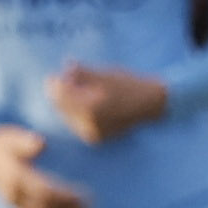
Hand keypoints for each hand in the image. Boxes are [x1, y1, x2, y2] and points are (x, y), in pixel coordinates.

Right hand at [0, 125, 90, 207]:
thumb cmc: (7, 145)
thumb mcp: (13, 138)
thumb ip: (25, 141)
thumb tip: (40, 143)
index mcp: (15, 178)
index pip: (43, 191)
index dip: (63, 195)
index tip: (82, 194)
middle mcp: (14, 195)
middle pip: (45, 207)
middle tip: (89, 205)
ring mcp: (16, 205)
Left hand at [47, 61, 169, 145]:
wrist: (153, 105)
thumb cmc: (130, 86)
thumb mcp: (105, 74)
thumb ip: (82, 73)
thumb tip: (64, 70)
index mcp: (90, 107)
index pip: (61, 95)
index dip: (55, 84)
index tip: (53, 76)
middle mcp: (89, 124)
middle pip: (62, 108)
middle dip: (60, 95)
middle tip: (59, 81)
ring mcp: (92, 133)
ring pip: (69, 117)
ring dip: (68, 105)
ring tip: (74, 92)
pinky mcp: (96, 138)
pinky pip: (78, 124)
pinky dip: (77, 114)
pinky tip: (83, 105)